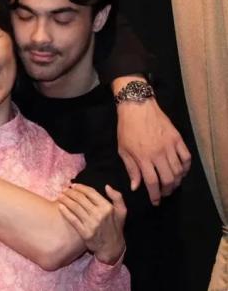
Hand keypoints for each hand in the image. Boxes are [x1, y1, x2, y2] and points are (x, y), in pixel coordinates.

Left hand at [57, 184, 126, 264]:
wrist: (112, 247)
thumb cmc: (115, 227)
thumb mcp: (122, 211)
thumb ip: (117, 197)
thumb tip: (107, 186)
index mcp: (107, 208)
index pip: (91, 193)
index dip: (80, 187)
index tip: (73, 185)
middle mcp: (99, 215)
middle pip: (81, 199)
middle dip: (70, 192)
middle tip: (64, 189)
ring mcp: (91, 224)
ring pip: (75, 207)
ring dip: (66, 200)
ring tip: (60, 196)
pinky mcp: (85, 232)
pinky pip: (72, 219)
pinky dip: (65, 211)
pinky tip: (60, 206)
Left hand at [114, 81, 190, 204]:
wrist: (137, 108)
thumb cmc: (126, 129)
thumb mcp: (123, 150)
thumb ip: (131, 169)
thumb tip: (136, 187)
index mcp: (143, 158)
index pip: (152, 182)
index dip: (155, 195)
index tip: (156, 202)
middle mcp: (158, 154)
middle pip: (169, 179)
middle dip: (167, 190)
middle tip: (164, 193)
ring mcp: (170, 146)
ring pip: (179, 170)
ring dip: (177, 181)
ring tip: (172, 184)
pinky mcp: (177, 139)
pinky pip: (186, 157)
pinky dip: (186, 167)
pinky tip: (182, 171)